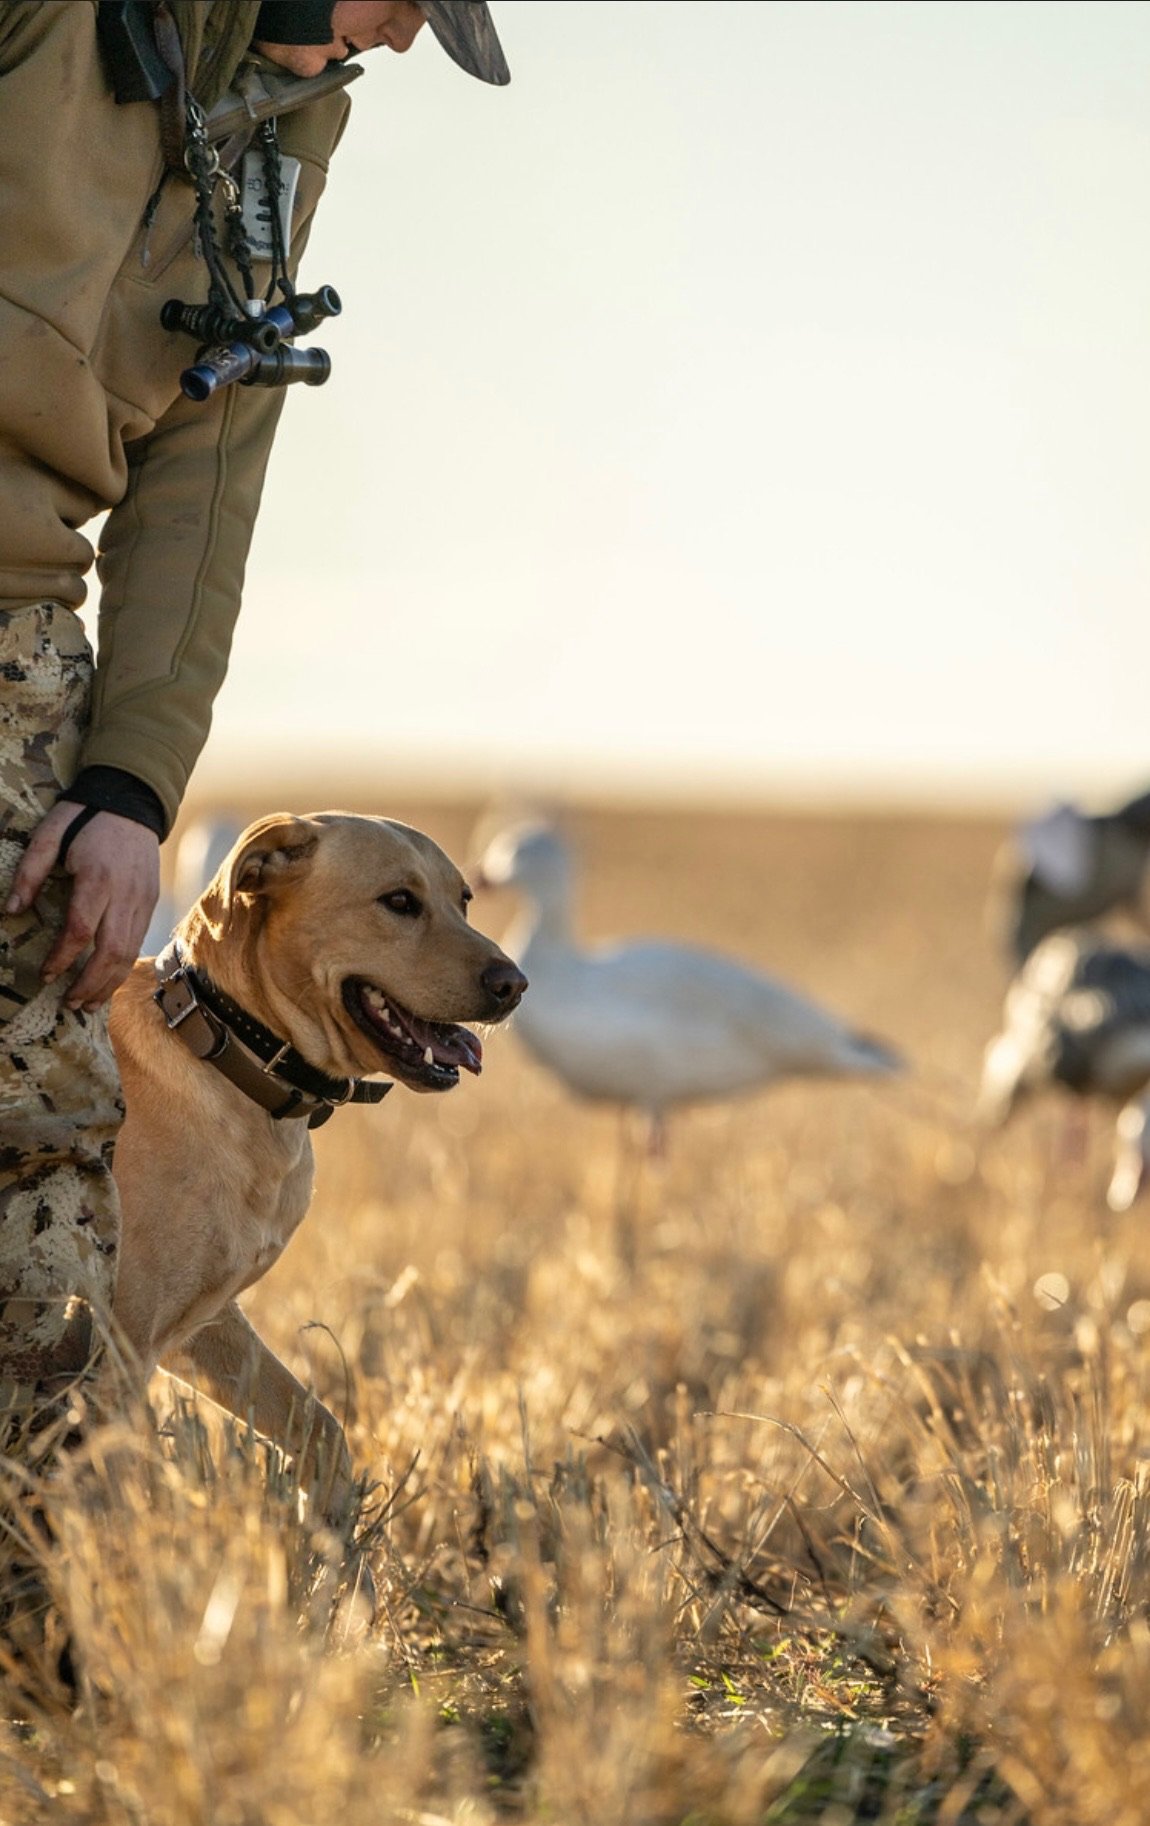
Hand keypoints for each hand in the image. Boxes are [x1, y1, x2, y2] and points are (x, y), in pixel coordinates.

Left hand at [6, 804, 159, 1010]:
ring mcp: (142, 900)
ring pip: (129, 953)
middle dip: (89, 984)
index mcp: (98, 877)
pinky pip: (138, 942)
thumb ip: (29, 873)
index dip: (62, 958)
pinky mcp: (150, 902)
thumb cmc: (85, 816)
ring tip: (88, 1004)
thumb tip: (11, 910)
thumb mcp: (49, 835)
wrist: (132, 800)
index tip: (45, 974)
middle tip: (68, 1003)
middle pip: (111, 952)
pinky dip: (122, 967)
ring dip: (108, 984)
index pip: (81, 930)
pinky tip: (107, 981)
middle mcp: (125, 894)